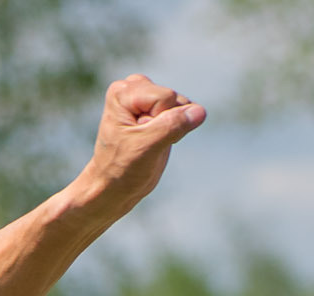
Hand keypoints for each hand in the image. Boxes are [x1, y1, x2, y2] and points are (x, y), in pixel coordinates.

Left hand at [81, 74, 205, 219]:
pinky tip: (156, 141)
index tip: (140, 141)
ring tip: (149, 144)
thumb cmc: (123, 169)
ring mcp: (146, 98)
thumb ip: (173, 126)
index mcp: (124, 92)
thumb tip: (200, 112)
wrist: (114, 189)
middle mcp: (133, 89)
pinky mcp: (157, 110)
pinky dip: (174, 131)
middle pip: (174, 99)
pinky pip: (182, 114)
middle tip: (145, 143)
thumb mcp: (147, 147)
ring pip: (181, 106)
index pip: (165, 97)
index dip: (159, 123)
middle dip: (166, 124)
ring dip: (171, 129)